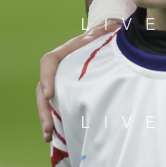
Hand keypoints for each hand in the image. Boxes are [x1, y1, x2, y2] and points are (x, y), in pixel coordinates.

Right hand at [36, 20, 122, 141]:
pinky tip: (56, 136)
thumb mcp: (111, 32)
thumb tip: (122, 30)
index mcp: (70, 50)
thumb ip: (114, 31)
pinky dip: (54, 120)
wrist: (107, 36)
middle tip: (48, 128)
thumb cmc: (109, 35)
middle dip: (44, 108)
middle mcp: (62, 65)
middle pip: (43, 86)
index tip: (49, 94)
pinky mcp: (67, 90)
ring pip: (46, 99)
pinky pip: (55, 105)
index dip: (46, 76)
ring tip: (48, 136)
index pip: (50, 60)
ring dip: (46, 117)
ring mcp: (62, 79)